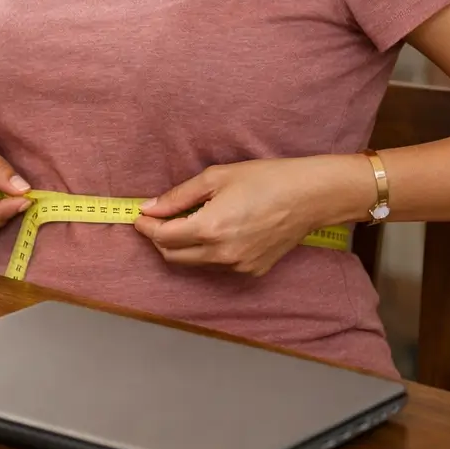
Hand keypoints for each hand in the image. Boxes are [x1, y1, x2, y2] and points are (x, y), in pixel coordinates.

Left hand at [133, 156, 366, 275]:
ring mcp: (238, 267)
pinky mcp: (252, 271)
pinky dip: (206, 252)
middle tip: (157, 218)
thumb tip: (149, 207)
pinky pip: (217, 265)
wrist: (310, 196)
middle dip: (159, 238)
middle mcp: (222, 255)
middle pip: (173, 256)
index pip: (162, 237)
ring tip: (187, 220)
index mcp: (210, 229)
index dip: (146, 226)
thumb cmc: (266, 178)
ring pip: (194, 263)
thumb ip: (178, 196)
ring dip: (182, 246)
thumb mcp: (216, 177)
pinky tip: (215, 230)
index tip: (139, 215)